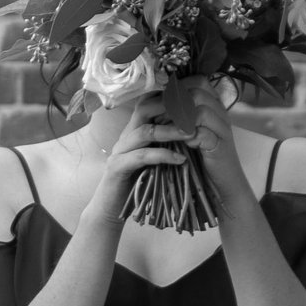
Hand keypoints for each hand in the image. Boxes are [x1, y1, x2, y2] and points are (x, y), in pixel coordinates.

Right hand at [77, 95, 191, 228]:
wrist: (111, 208)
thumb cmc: (136, 183)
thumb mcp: (153, 159)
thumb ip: (164, 143)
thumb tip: (192, 131)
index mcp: (134, 131)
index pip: (148, 103)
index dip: (169, 98)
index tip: (193, 98)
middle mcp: (125, 136)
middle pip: (144, 108)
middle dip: (171, 107)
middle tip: (195, 110)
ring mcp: (119, 151)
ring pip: (145, 131)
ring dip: (171, 131)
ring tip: (191, 135)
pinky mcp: (117, 167)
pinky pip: (141, 156)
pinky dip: (162, 156)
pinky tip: (180, 160)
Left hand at [168, 79, 247, 196]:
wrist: (222, 182)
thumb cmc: (202, 155)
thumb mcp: (190, 129)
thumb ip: (181, 113)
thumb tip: (156, 98)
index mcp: (214, 105)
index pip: (198, 80)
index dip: (178, 88)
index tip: (162, 102)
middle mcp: (221, 113)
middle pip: (197, 92)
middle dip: (174, 104)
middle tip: (160, 118)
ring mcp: (223, 129)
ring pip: (201, 110)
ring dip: (179, 120)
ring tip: (168, 132)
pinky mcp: (221, 147)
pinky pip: (204, 134)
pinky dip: (189, 138)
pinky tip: (183, 144)